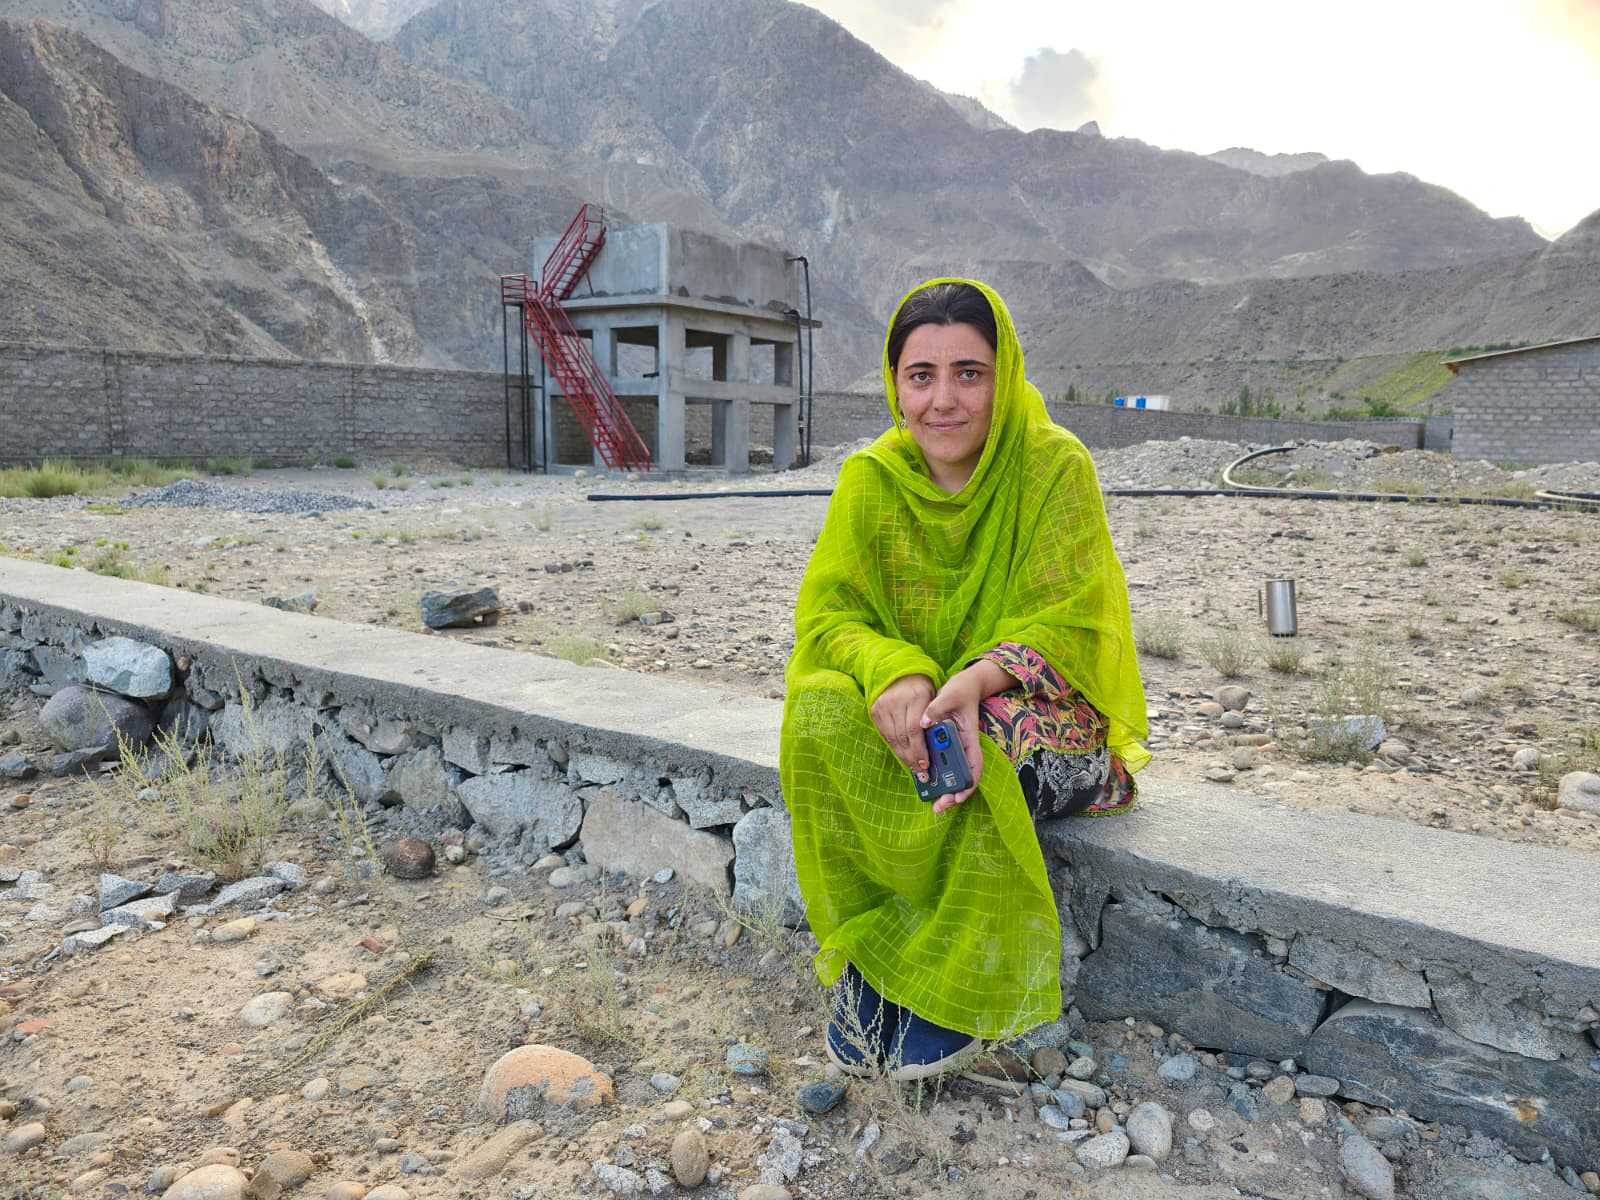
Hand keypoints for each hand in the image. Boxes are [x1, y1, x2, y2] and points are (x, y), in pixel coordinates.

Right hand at [870, 674, 935, 773]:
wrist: (901, 674)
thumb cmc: (922, 690)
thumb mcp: (933, 699)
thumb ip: (934, 720)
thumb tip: (937, 750)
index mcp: (916, 696)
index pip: (915, 729)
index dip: (919, 749)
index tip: (926, 764)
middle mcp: (897, 701)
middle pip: (903, 736)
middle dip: (913, 757)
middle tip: (921, 772)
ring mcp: (884, 706)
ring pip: (893, 738)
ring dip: (904, 756)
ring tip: (913, 767)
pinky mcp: (875, 711)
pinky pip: (885, 735)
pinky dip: (895, 747)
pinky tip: (903, 755)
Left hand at [921, 670, 984, 813]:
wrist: (964, 684)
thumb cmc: (961, 689)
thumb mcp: (950, 694)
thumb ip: (936, 708)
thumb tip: (923, 722)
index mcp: (969, 738)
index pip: (974, 766)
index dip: (968, 784)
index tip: (958, 797)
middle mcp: (963, 746)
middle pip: (963, 776)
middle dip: (953, 794)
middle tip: (939, 807)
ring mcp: (954, 746)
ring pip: (952, 773)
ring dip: (944, 789)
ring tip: (933, 803)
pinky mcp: (944, 743)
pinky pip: (940, 762)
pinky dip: (934, 774)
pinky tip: (923, 780)